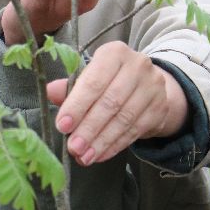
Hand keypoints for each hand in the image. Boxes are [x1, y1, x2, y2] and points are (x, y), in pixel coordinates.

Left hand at [47, 42, 188, 164]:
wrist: (147, 86)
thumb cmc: (110, 80)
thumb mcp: (90, 77)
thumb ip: (70, 86)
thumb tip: (50, 91)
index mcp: (114, 53)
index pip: (94, 81)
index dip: (77, 105)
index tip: (63, 126)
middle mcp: (137, 66)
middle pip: (110, 102)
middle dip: (89, 128)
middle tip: (73, 147)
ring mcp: (152, 87)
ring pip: (124, 119)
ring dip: (101, 141)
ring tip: (84, 156)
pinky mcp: (160, 108)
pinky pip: (135, 131)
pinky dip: (115, 145)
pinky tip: (100, 154)